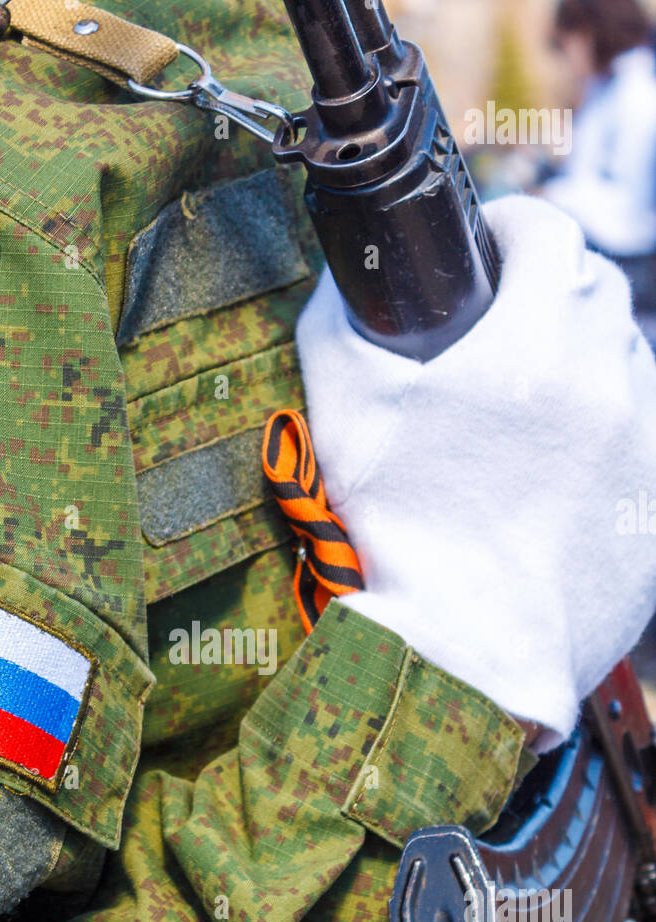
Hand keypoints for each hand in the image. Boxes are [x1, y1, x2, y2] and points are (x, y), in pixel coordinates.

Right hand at [295, 195, 655, 746]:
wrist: (467, 656)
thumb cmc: (404, 536)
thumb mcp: (345, 416)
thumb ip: (335, 326)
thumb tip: (337, 287)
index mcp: (532, 346)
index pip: (545, 232)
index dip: (508, 228)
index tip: (485, 249)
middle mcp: (605, 383)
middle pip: (594, 288)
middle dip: (550, 285)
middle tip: (501, 323)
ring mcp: (642, 446)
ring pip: (627, 359)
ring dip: (583, 356)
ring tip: (527, 401)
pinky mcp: (654, 506)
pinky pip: (639, 436)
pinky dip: (604, 430)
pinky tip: (554, 468)